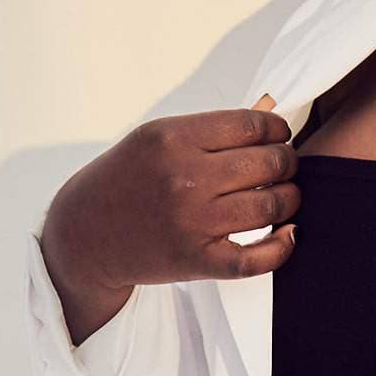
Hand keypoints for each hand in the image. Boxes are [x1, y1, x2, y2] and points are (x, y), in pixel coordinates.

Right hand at [41, 94, 299, 293]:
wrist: (85, 234)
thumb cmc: (126, 180)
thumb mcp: (154, 139)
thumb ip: (209, 130)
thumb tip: (269, 114)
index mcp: (172, 139)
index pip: (252, 125)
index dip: (278, 131)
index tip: (280, 137)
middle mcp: (184, 178)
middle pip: (269, 164)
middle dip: (287, 164)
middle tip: (285, 168)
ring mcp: (192, 222)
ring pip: (272, 205)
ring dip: (290, 200)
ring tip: (284, 197)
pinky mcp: (198, 261)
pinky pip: (259, 258)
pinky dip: (283, 246)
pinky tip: (288, 234)